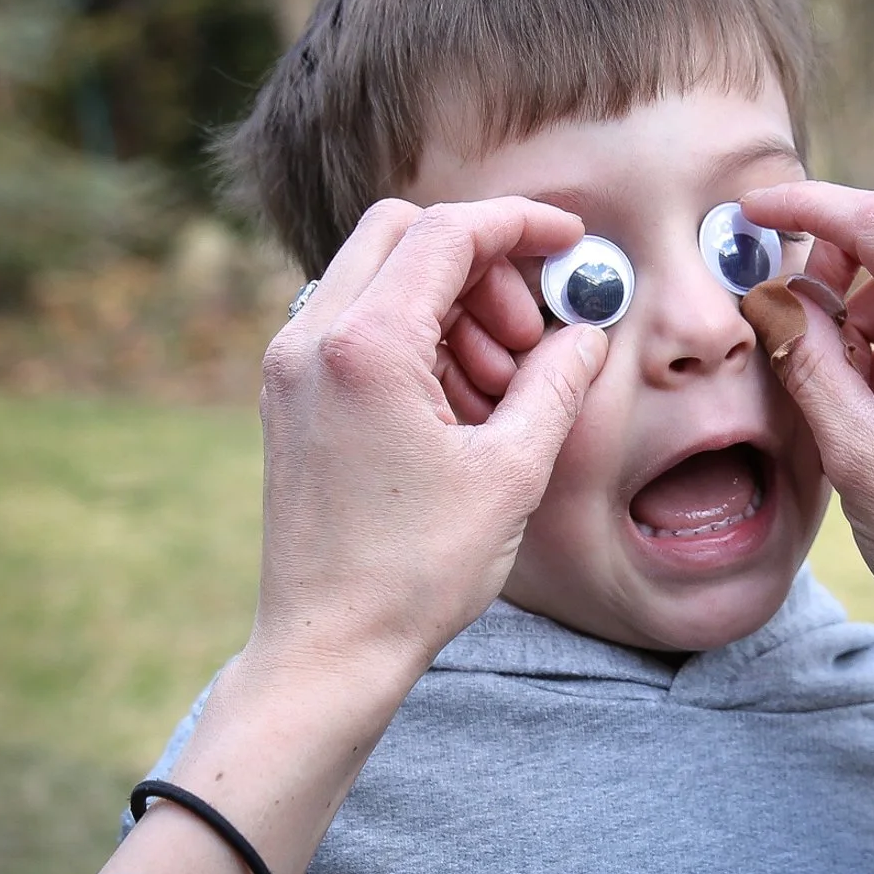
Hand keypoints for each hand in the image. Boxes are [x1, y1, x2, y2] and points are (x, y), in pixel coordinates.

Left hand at [252, 195, 607, 681]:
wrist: (329, 647)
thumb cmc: (416, 571)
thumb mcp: (512, 471)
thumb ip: (556, 384)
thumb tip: (585, 334)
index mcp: (365, 345)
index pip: (448, 233)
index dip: (520, 225)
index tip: (569, 241)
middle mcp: (311, 340)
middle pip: (403, 234)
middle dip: (480, 266)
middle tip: (525, 339)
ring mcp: (290, 368)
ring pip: (377, 277)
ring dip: (448, 306)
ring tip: (497, 389)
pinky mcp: (288, 399)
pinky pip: (354, 326)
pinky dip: (411, 338)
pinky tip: (456, 407)